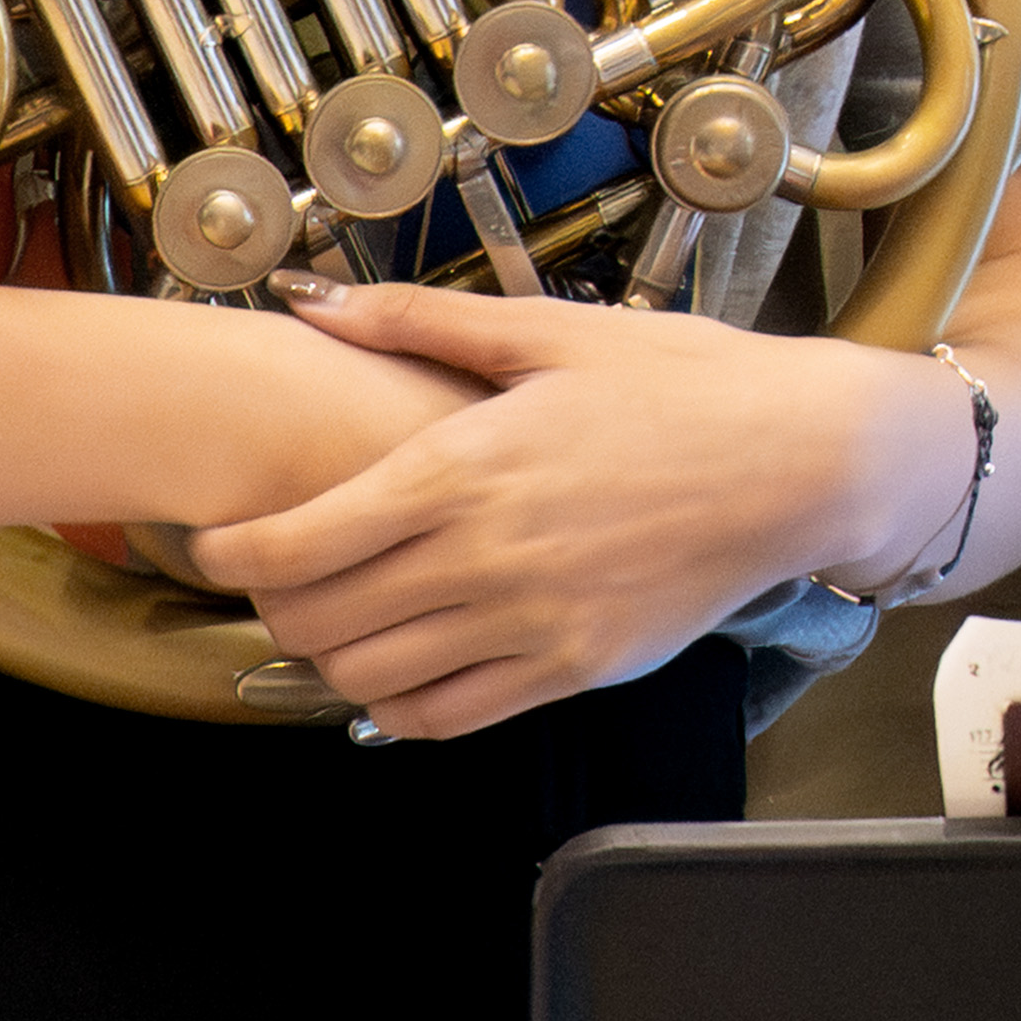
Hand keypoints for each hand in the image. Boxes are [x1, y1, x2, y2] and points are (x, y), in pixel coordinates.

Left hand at [182, 285, 978, 739]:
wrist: (803, 460)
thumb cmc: (687, 385)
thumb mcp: (552, 332)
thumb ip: (423, 321)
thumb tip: (317, 303)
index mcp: (466, 468)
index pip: (299, 541)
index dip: (234, 550)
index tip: (218, 539)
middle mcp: (483, 559)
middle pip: (318, 618)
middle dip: (273, 600)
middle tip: (277, 571)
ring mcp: (527, 625)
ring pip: (369, 676)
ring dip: (329, 652)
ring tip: (336, 613)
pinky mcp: (570, 669)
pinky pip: (444, 717)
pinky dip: (396, 704)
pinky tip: (403, 660)